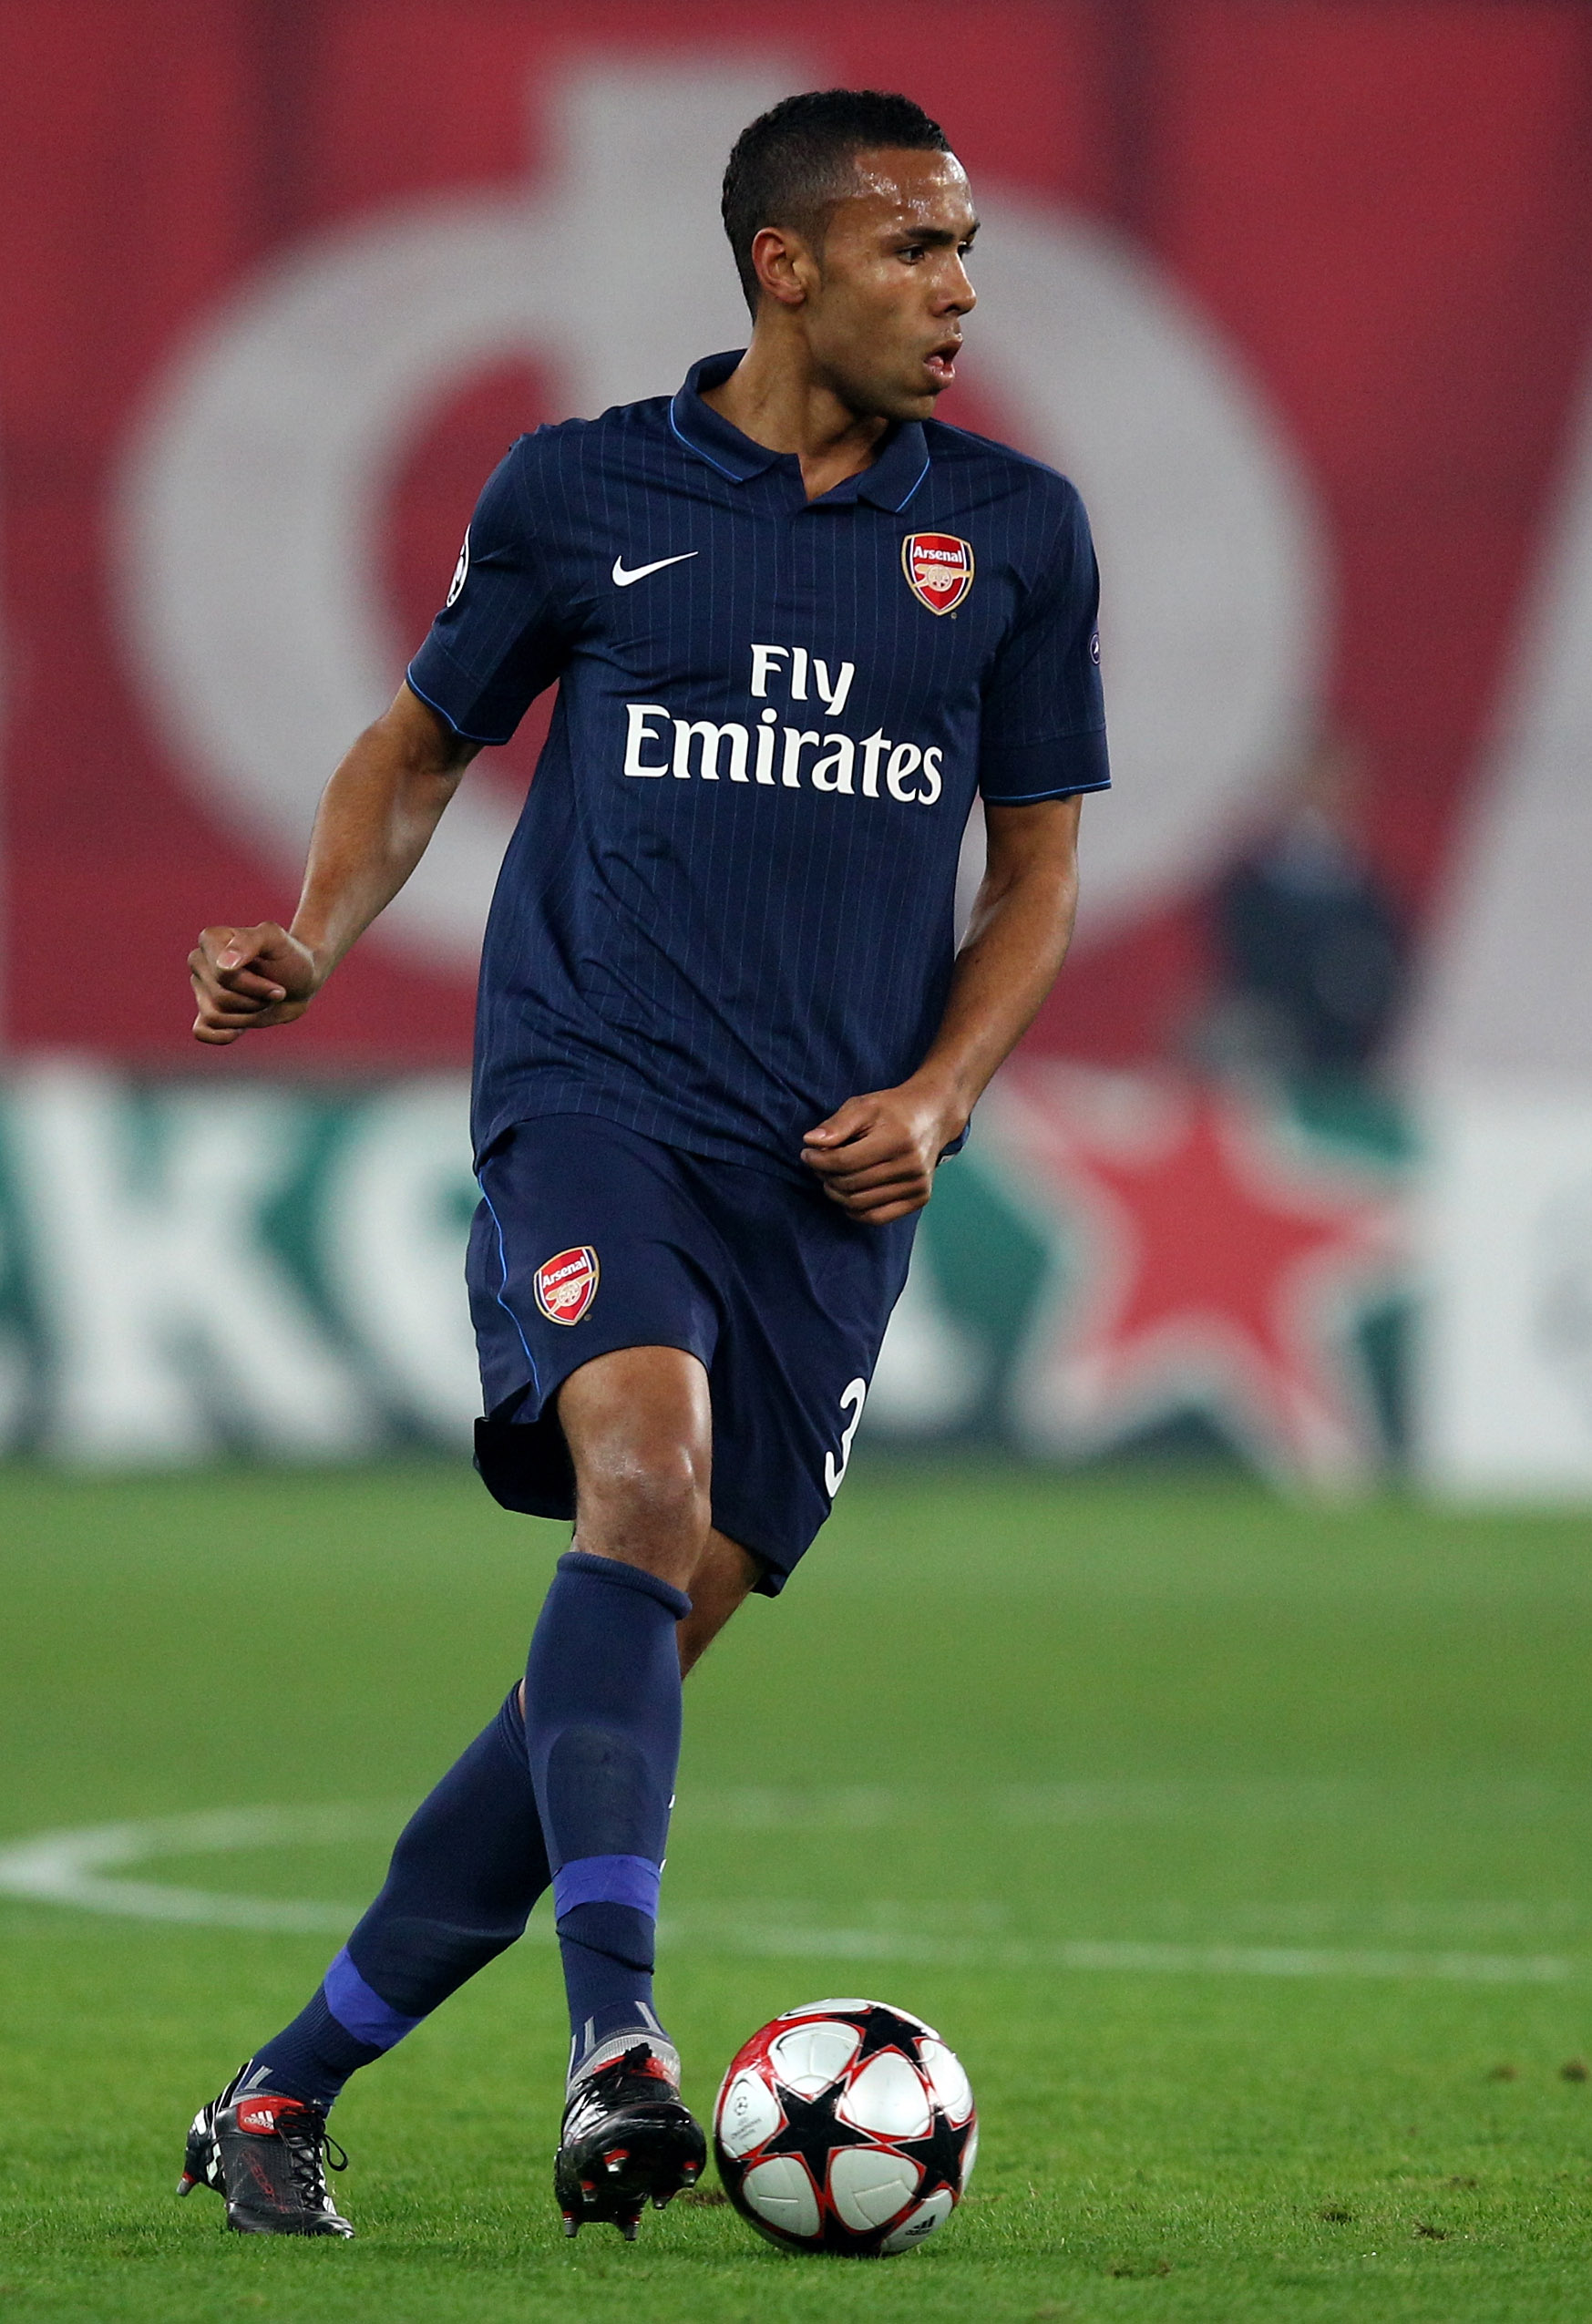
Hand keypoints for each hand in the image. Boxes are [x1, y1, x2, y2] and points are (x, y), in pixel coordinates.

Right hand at [189, 922, 318, 1044]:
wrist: (301, 982)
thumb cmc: (290, 957)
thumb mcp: (276, 940)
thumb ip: (249, 942)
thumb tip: (223, 966)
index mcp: (210, 939)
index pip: (223, 975)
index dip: (254, 986)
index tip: (278, 985)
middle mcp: (199, 962)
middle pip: (220, 997)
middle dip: (255, 1000)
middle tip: (273, 991)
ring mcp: (201, 988)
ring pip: (215, 1016)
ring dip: (249, 1015)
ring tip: (262, 1000)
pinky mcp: (207, 1011)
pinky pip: (202, 1032)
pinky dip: (224, 1035)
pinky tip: (241, 1029)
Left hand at [801, 1077, 963, 1224]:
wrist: (933, 1116)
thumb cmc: (893, 1110)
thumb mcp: (863, 1105)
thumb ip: (837, 1124)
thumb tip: (810, 1142)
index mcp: (897, 1139)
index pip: (845, 1161)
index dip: (818, 1160)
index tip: (807, 1153)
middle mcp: (911, 1165)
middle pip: (850, 1184)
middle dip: (825, 1176)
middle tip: (818, 1165)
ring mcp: (917, 1185)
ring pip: (859, 1204)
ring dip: (836, 1194)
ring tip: (831, 1178)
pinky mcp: (920, 1198)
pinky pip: (877, 1217)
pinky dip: (855, 1211)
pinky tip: (847, 1195)